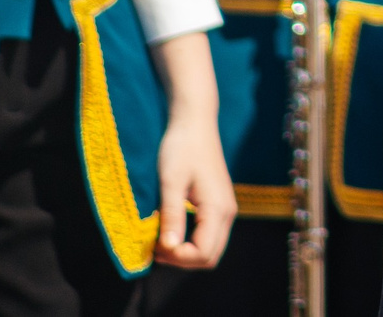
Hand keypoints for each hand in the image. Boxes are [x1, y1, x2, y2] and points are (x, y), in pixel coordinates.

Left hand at [151, 30, 233, 268]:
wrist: (194, 121)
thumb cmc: (181, 147)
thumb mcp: (170, 182)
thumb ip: (172, 215)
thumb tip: (168, 248)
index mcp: (218, 209)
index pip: (204, 253)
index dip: (179, 258)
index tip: (156, 246)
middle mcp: (227, 213)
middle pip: (210, 256)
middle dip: (182, 260)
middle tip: (155, 248)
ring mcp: (225, 209)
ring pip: (210, 247)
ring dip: (185, 252)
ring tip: (159, 240)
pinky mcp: (218, 204)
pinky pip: (208, 234)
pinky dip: (190, 241)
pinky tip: (169, 229)